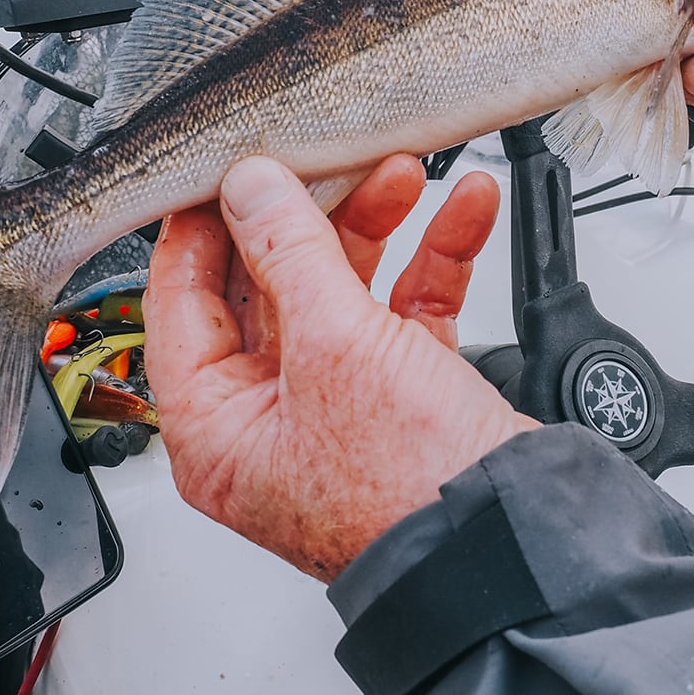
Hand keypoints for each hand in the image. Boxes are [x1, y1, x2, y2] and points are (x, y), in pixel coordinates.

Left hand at [144, 154, 535, 580]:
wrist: (511, 539)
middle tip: (323, 154)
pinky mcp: (403, 396)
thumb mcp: (335, 347)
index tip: (225, 164)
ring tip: (401, 168)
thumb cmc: (407, 492)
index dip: (203, 226)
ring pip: (341, 289)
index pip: (181, 303)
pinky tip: (462, 209)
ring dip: (376, 224)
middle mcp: (268, 419)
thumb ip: (291, 251)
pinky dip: (433, 258)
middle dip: (309, 213)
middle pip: (267, 286)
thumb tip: (250, 186)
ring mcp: (338, 406)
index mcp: (215, 427)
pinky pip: (404, 309)